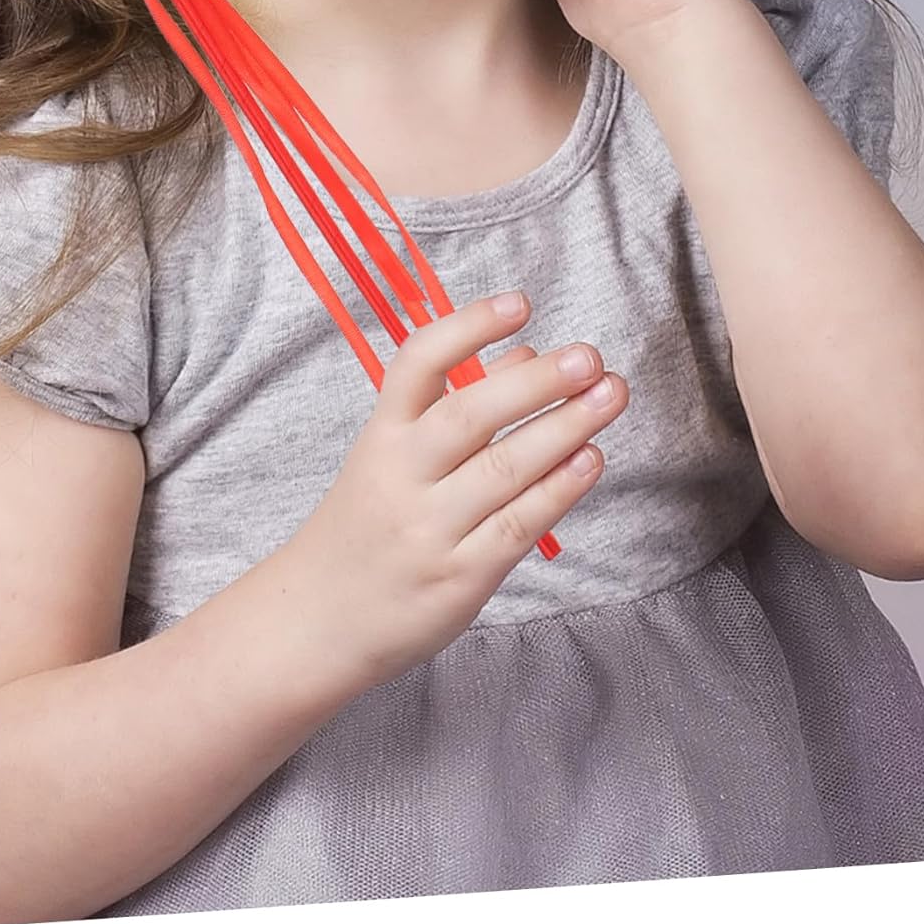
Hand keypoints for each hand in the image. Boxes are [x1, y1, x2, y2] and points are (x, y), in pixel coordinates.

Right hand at [283, 291, 628, 690]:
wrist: (315, 621)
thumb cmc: (364, 526)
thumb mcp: (388, 457)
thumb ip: (451, 407)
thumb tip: (527, 354)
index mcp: (381, 436)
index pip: (418, 365)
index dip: (468, 328)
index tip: (520, 303)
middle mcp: (402, 476)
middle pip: (470, 415)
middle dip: (536, 381)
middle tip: (589, 356)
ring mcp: (431, 529)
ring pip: (504, 469)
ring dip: (564, 427)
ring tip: (609, 395)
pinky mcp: (460, 577)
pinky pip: (518, 526)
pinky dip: (558, 489)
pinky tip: (590, 459)